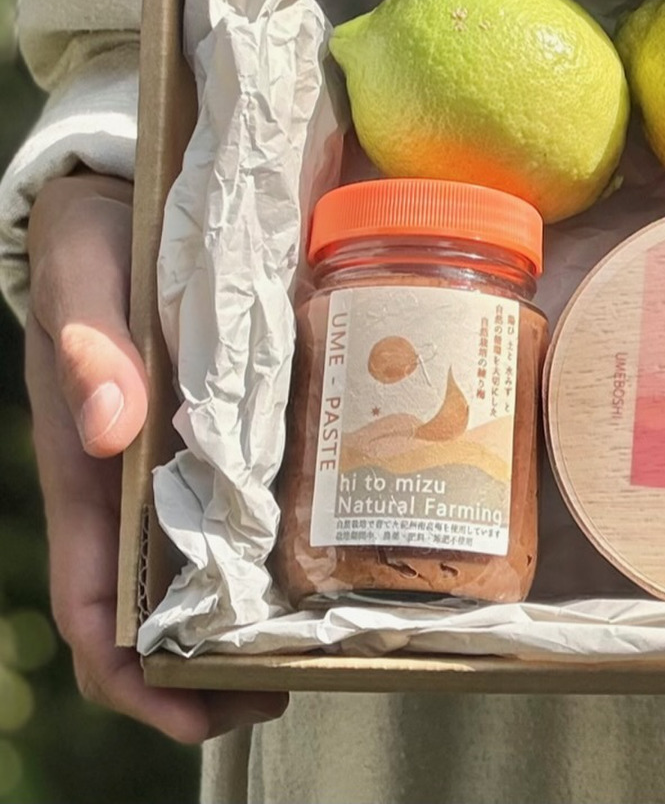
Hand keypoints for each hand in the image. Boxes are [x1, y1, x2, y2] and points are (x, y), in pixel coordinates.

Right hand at [24, 173, 288, 743]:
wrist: (129, 193)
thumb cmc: (92, 245)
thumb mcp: (81, 279)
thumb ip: (87, 343)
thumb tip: (111, 427)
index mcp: (85, 475)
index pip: (92, 604)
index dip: (133, 674)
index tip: (194, 717)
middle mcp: (135, 487)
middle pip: (160, 610)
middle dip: (208, 670)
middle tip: (287, 689)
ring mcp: (185, 465)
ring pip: (212, 570)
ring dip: (252, 620)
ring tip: (325, 645)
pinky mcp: (233, 430)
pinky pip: (254, 505)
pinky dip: (281, 547)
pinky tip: (337, 556)